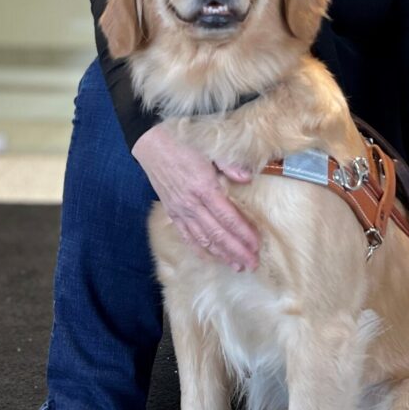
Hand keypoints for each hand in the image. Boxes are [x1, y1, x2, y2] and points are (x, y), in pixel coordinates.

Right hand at [131, 124, 260, 271]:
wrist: (152, 145)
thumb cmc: (183, 144)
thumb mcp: (210, 150)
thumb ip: (230, 165)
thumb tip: (248, 178)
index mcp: (204, 187)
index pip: (228, 217)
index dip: (243, 233)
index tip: (256, 245)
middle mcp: (192, 204)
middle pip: (218, 234)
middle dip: (236, 251)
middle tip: (252, 264)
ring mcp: (180, 210)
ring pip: (203, 239)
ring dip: (221, 255)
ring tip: (237, 266)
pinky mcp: (172, 213)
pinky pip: (187, 236)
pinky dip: (200, 250)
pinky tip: (211, 258)